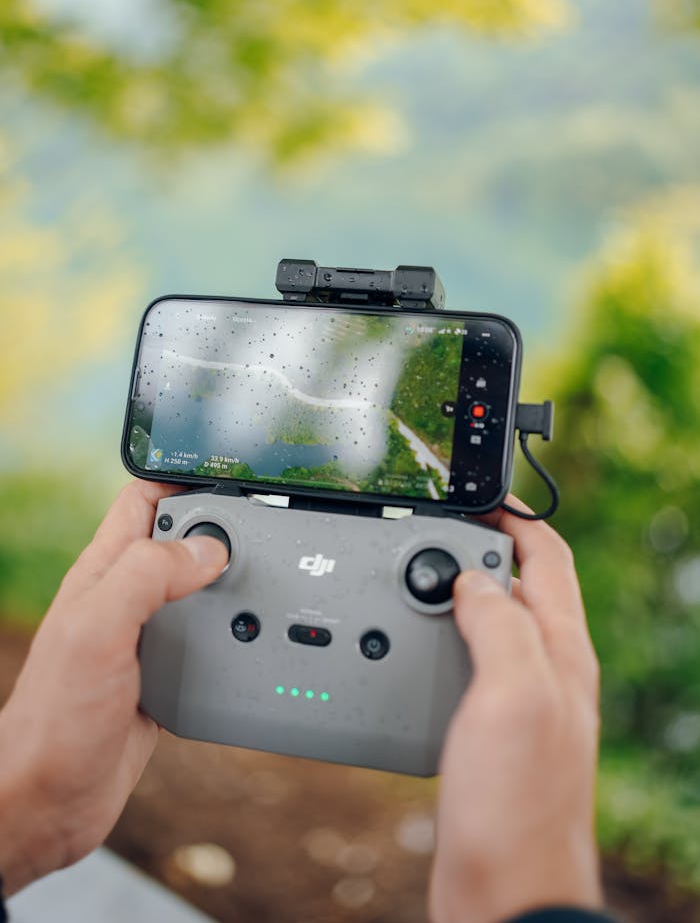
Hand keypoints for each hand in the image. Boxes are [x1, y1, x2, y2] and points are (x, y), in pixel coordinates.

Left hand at [0, 480, 227, 895]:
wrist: (51, 801)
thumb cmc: (55, 718)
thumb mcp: (98, 628)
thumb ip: (148, 576)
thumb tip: (209, 548)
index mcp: (104, 573)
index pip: (143, 501)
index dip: (183, 480)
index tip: (229, 476)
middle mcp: (127, 599)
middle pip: (183, 540)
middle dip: (222, 529)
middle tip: (262, 534)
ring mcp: (148, 638)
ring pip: (201, 590)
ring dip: (234, 583)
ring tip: (269, 579)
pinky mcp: (167, 676)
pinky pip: (209, 639)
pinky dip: (235, 634)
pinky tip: (254, 638)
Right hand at [429, 498, 601, 922]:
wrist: (501, 896)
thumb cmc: (517, 806)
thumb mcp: (513, 693)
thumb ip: (499, 625)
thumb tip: (473, 580)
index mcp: (561, 651)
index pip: (548, 557)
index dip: (514, 516)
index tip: (476, 492)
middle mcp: (545, 672)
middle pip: (514, 585)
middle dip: (475, 549)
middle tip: (427, 532)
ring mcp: (516, 703)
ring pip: (484, 625)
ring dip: (450, 594)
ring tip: (408, 578)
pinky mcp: (486, 733)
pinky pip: (463, 667)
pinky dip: (435, 642)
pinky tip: (406, 650)